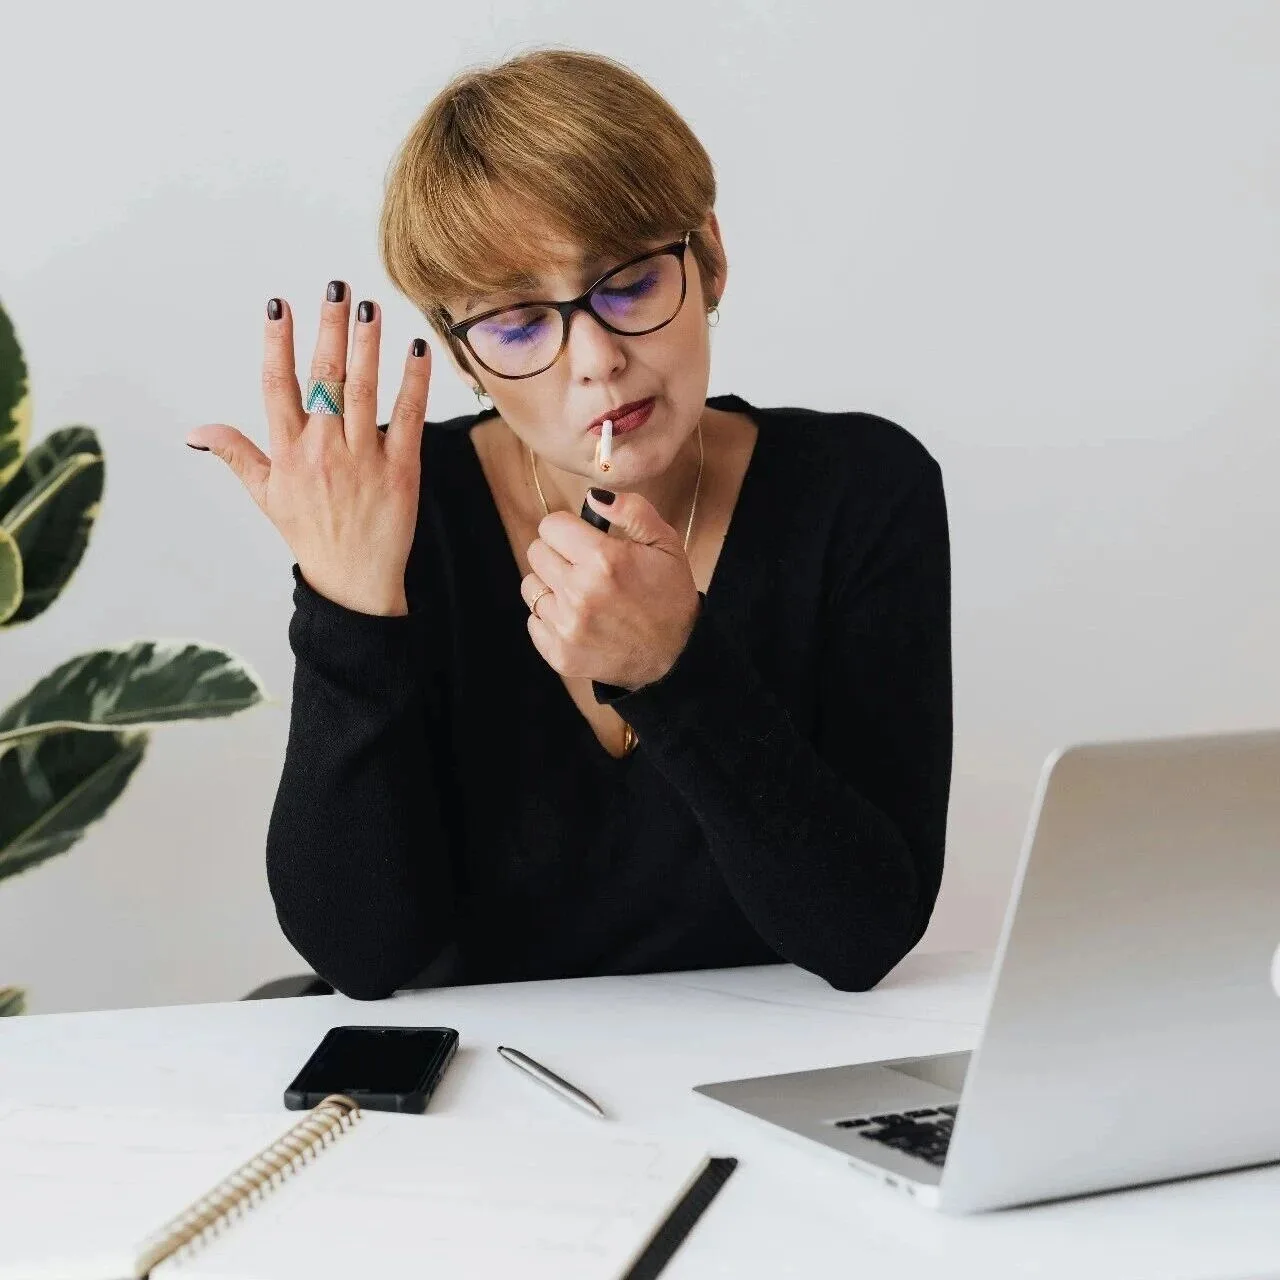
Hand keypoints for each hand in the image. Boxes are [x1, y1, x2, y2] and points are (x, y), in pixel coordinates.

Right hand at [185, 285, 430, 615]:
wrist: (354, 582)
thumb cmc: (311, 535)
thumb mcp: (266, 496)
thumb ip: (236, 454)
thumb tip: (197, 431)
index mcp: (288, 453)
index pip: (277, 385)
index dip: (278, 343)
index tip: (279, 304)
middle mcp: (323, 451)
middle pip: (324, 378)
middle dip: (329, 328)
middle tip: (337, 287)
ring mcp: (363, 460)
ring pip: (363, 391)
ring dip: (367, 345)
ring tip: (370, 306)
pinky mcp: (401, 471)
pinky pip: (408, 418)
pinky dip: (413, 382)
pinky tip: (417, 349)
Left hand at [521, 489, 700, 691]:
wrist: (675, 655)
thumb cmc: (669, 595)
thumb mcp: (664, 543)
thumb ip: (631, 511)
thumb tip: (593, 496)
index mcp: (603, 559)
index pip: (550, 526)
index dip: (567, 529)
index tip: (582, 540)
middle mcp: (579, 592)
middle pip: (536, 553)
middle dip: (557, 554)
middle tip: (582, 567)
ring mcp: (566, 626)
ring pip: (530, 587)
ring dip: (551, 586)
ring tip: (580, 595)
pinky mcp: (559, 654)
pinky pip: (533, 621)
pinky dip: (550, 619)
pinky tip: (578, 620)